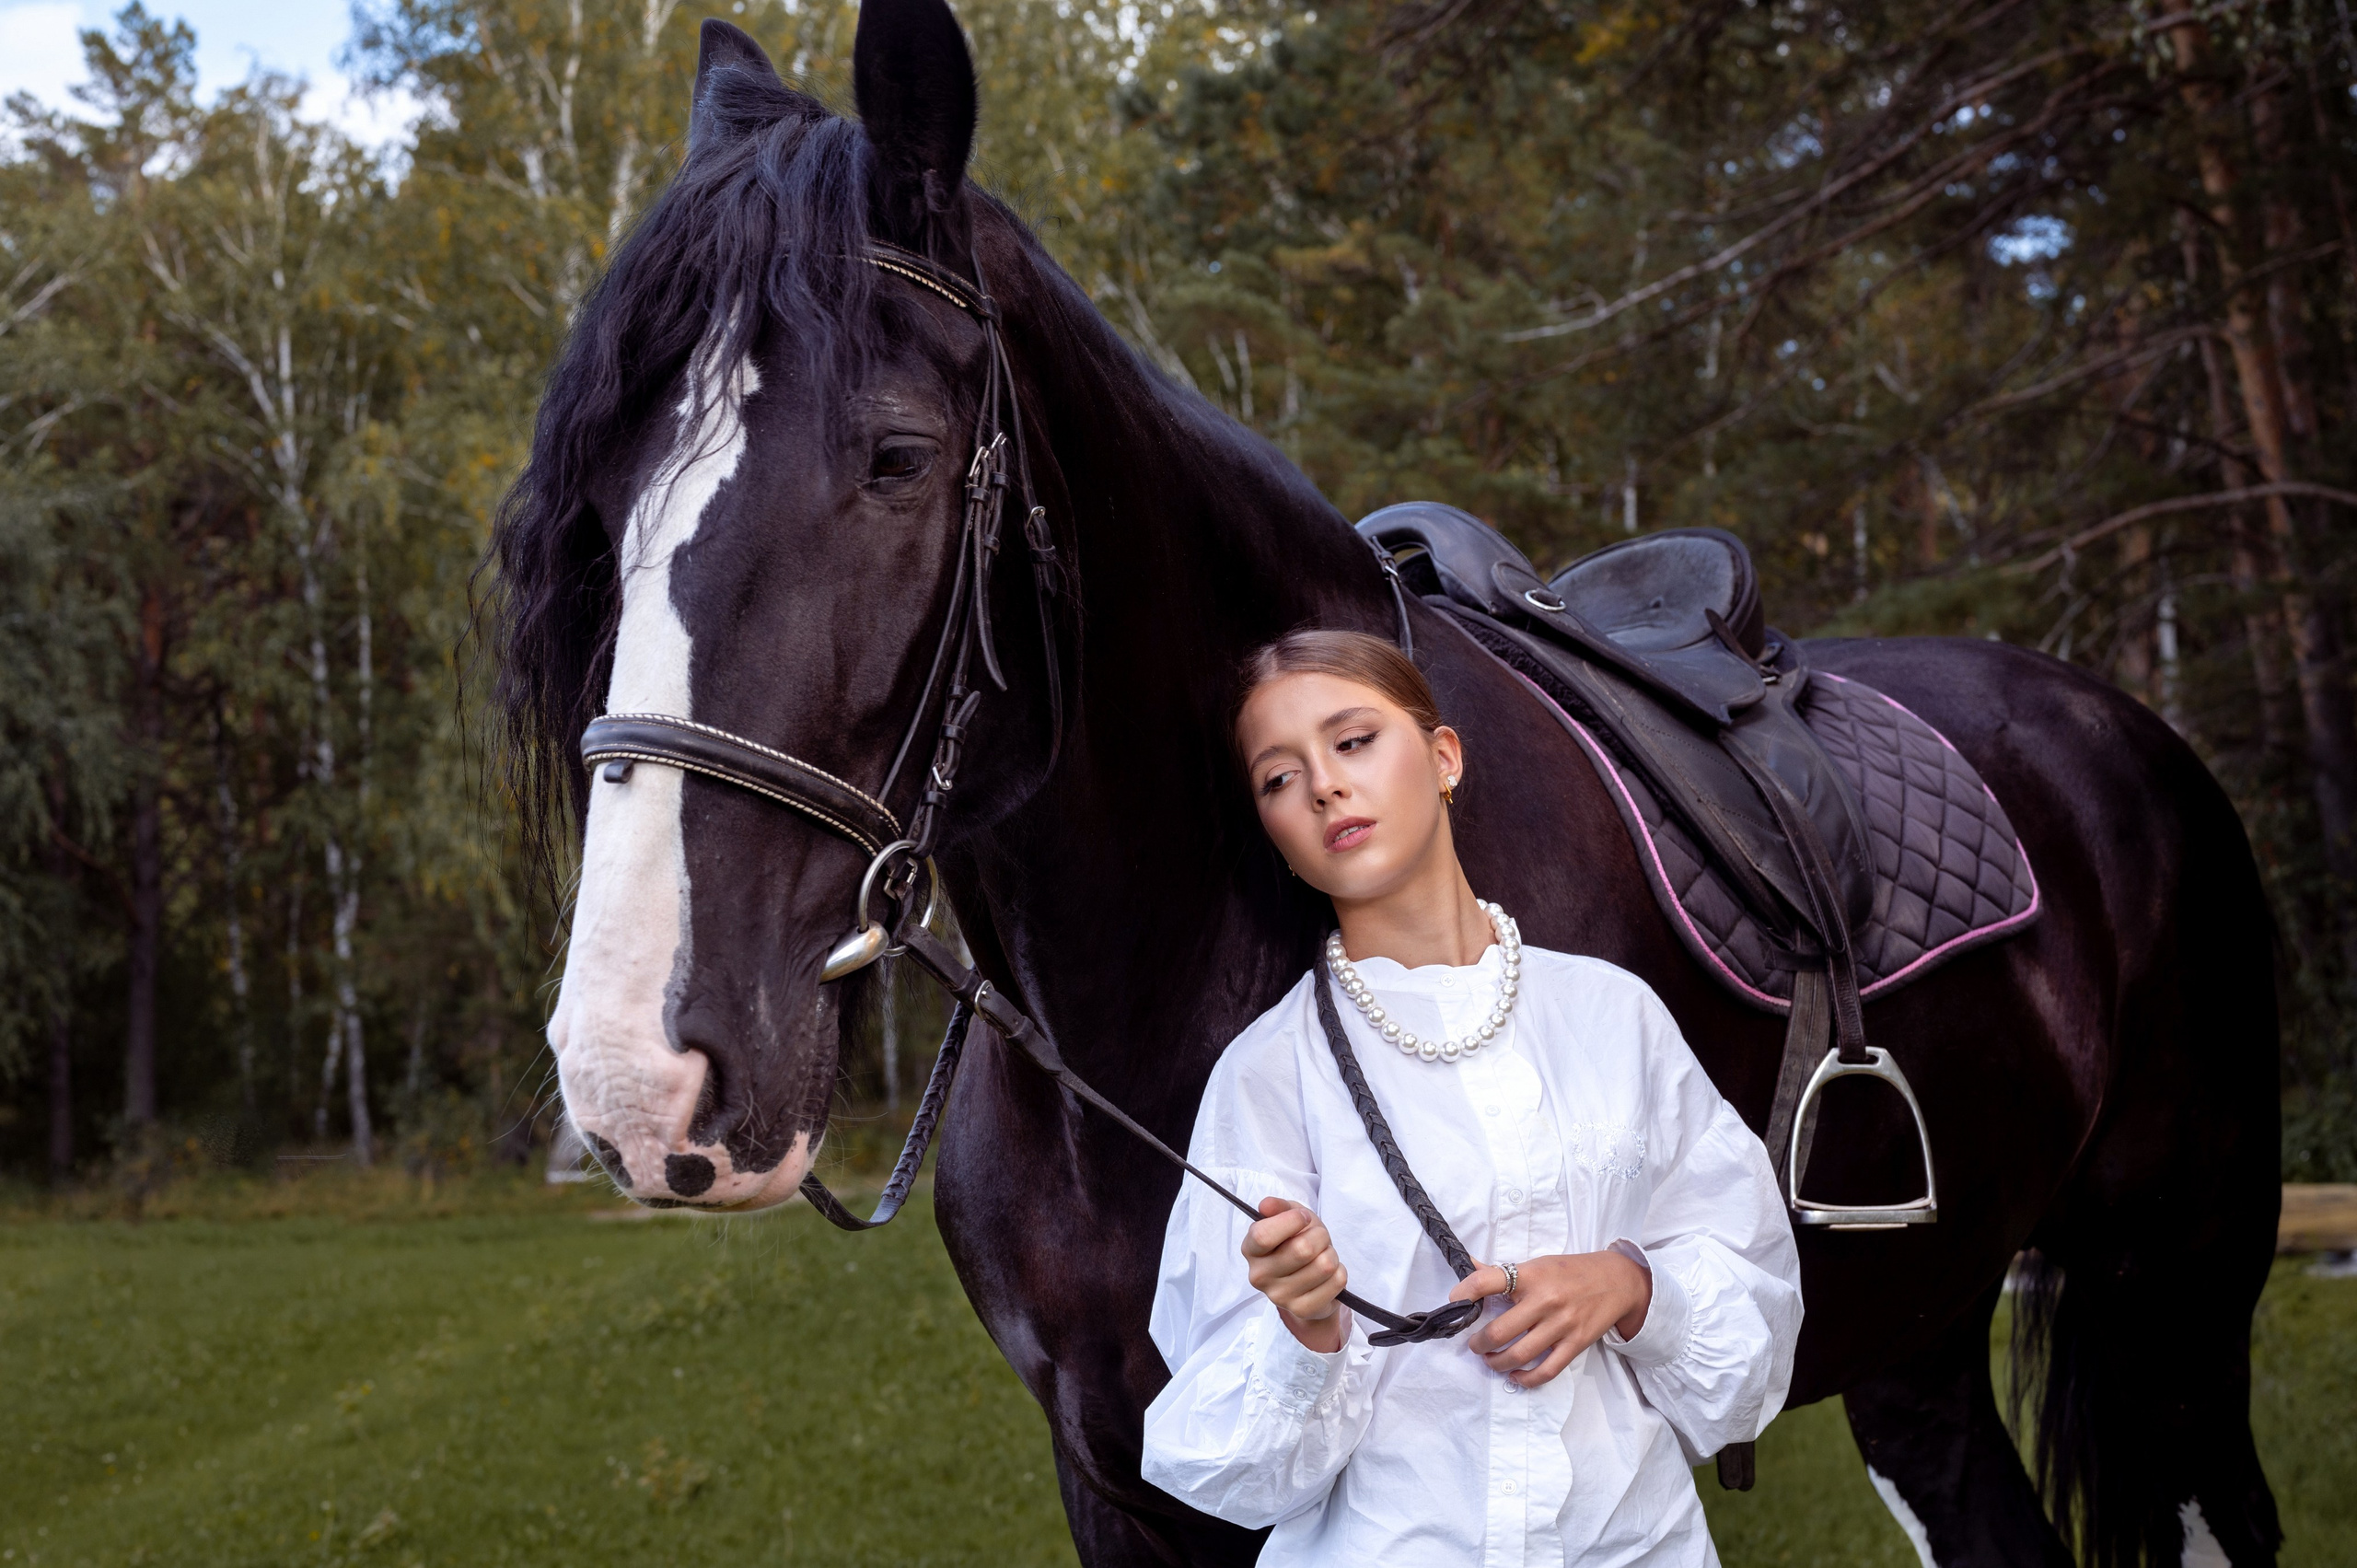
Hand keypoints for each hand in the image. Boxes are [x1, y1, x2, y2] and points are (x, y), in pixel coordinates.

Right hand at [1243, 1198, 1349, 1351]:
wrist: (1307, 1279)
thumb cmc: (1296, 1241)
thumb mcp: (1288, 1217)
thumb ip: (1278, 1207)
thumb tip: (1266, 1205)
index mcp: (1250, 1249)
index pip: (1263, 1236)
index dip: (1291, 1221)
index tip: (1303, 1217)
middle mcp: (1259, 1276)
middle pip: (1302, 1249)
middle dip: (1320, 1236)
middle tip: (1318, 1238)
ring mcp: (1280, 1297)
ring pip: (1324, 1265)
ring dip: (1331, 1254)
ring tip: (1322, 1256)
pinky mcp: (1303, 1310)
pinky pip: (1336, 1282)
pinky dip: (1339, 1272)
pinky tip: (1328, 1275)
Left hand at [1447, 1250, 1651, 1387]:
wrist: (1618, 1281)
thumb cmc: (1572, 1271)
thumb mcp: (1538, 1263)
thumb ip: (1503, 1271)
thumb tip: (1468, 1264)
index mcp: (1532, 1276)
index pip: (1489, 1281)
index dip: (1465, 1292)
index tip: (1454, 1303)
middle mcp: (1545, 1300)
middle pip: (1500, 1330)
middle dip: (1478, 1343)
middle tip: (1473, 1344)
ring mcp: (1561, 1325)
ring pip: (1519, 1354)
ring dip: (1496, 1362)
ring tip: (1489, 1359)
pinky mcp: (1575, 1344)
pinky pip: (1546, 1371)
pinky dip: (1526, 1378)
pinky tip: (1515, 1375)